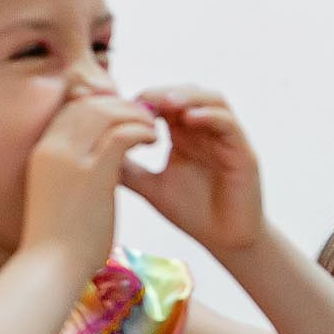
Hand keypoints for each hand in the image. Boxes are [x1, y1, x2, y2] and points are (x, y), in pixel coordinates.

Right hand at [22, 92, 159, 282]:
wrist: (51, 267)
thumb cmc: (58, 241)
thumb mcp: (59, 195)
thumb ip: (74, 173)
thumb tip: (98, 166)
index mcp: (41, 152)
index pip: (71, 109)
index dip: (100, 106)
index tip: (122, 116)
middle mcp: (52, 148)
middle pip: (89, 104)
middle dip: (120, 105)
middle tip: (144, 116)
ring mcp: (71, 159)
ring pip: (106, 112)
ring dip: (134, 115)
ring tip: (152, 127)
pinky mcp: (94, 173)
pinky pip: (122, 134)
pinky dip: (141, 130)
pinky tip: (153, 139)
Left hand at [120, 87, 265, 254]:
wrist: (224, 241)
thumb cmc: (192, 213)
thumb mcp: (150, 187)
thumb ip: (126, 169)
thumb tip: (90, 155)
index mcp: (182, 134)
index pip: (163, 102)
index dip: (142, 99)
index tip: (121, 107)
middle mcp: (205, 130)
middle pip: (185, 92)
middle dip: (161, 93)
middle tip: (138, 100)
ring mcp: (226, 138)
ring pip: (210, 99)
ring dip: (187, 96)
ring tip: (165, 102)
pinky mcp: (243, 152)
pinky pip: (228, 124)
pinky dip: (210, 116)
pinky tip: (190, 120)